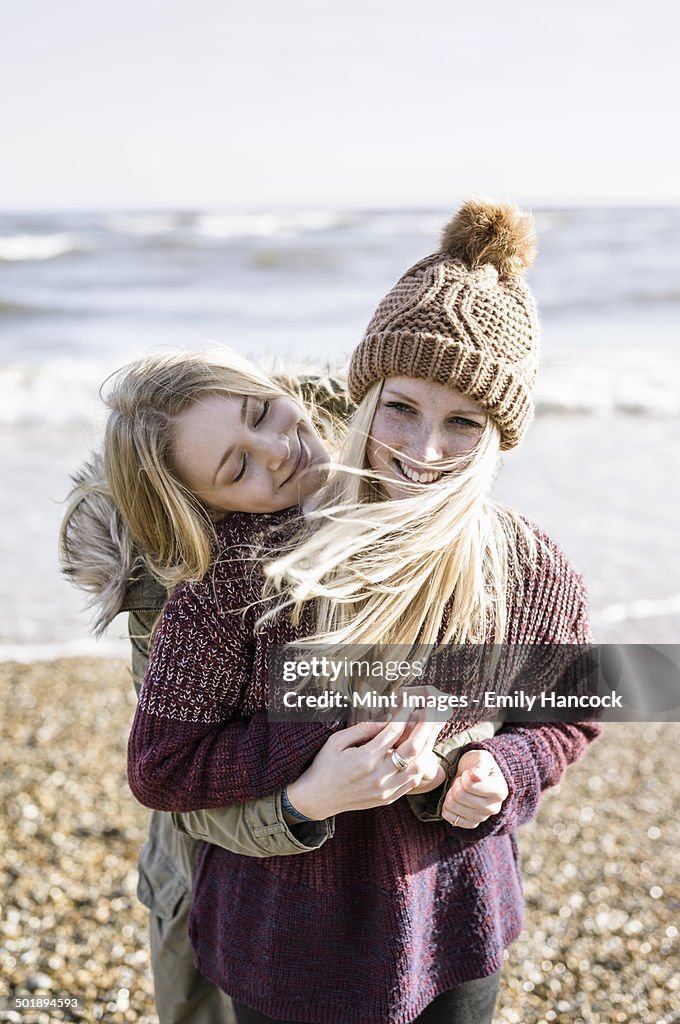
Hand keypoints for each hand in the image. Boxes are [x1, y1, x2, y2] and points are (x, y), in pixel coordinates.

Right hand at [285, 710, 444, 819]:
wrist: (317, 798)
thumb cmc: (325, 765)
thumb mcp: (337, 741)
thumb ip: (364, 729)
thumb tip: (388, 719)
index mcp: (364, 758)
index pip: (393, 731)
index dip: (404, 713)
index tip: (411, 701)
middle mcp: (378, 775)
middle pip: (412, 748)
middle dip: (426, 726)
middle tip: (433, 710)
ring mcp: (385, 789)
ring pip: (417, 766)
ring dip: (428, 746)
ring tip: (433, 728)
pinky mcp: (387, 798)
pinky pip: (412, 782)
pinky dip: (421, 765)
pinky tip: (424, 751)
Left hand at [441, 749, 507, 828]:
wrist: (474, 776)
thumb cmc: (478, 765)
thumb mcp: (482, 758)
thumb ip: (480, 765)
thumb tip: (477, 776)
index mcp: (500, 791)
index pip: (470, 785)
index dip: (464, 776)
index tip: (468, 773)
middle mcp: (494, 808)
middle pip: (459, 795)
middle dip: (456, 784)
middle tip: (461, 780)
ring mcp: (482, 818)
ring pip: (452, 805)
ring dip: (450, 794)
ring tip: (459, 789)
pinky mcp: (470, 824)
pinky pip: (449, 817)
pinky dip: (447, 806)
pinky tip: (455, 799)